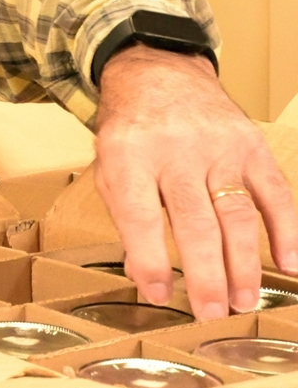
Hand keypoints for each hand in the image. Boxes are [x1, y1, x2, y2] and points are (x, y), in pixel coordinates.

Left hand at [95, 44, 297, 319]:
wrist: (159, 74)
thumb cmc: (131, 133)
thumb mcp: (108, 169)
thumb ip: (126, 218)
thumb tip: (145, 275)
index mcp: (129, 158)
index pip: (141, 218)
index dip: (150, 261)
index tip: (159, 295)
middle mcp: (176, 152)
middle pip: (195, 222)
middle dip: (206, 274)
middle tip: (212, 312)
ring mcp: (219, 148)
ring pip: (236, 214)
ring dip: (243, 263)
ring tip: (243, 301)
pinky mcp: (250, 146)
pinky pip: (275, 192)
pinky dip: (286, 230)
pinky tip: (290, 263)